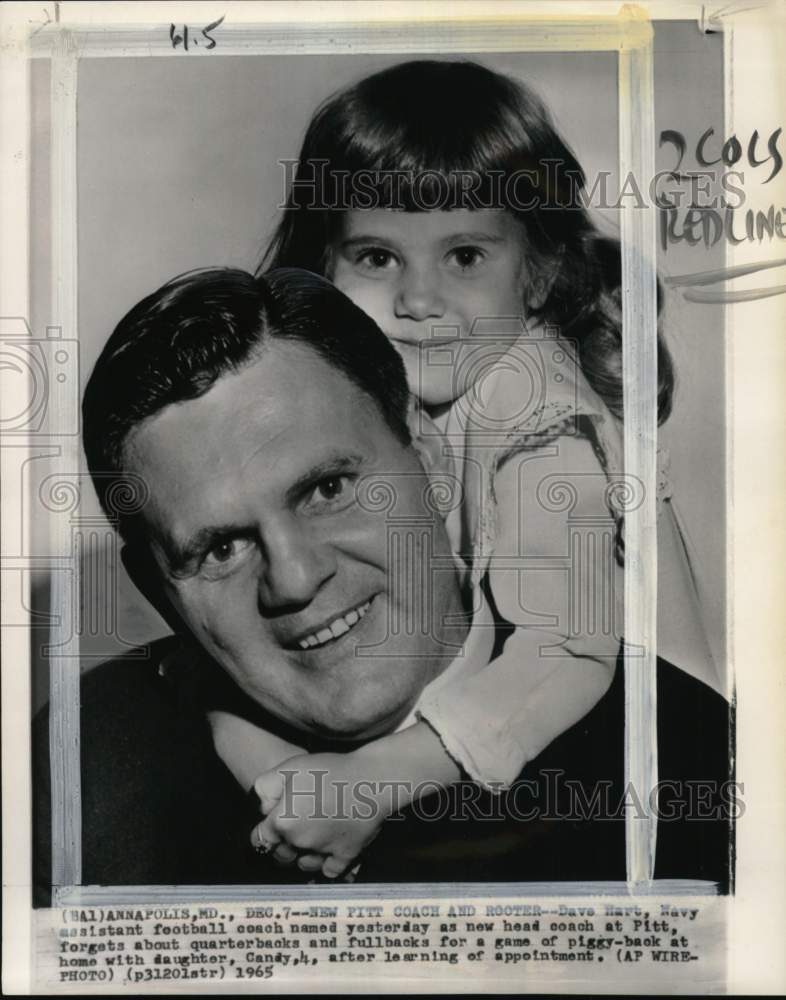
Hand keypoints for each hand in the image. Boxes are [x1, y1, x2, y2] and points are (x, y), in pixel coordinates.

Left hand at [250, 751, 396, 878]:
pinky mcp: (345, 855)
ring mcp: (323, 852)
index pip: (260, 839)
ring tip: (310, 839)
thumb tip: (262, 806)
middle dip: (282, 844)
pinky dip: (327, 865)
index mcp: (283, 823)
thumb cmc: (330, 770)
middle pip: (281, 854)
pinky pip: (330, 870)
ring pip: (304, 864)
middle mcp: (300, 842)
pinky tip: (328, 852)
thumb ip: (266, 786)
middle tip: (292, 828)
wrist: (370, 779)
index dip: (262, 832)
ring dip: (303, 856)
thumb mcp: (289, 767)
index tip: (268, 827)